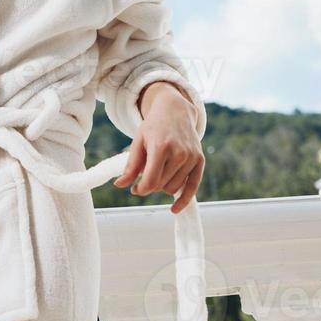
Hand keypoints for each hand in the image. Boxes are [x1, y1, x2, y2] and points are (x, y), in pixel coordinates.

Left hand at [113, 81, 203, 213]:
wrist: (175, 110)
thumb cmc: (153, 127)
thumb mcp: (138, 142)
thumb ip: (130, 166)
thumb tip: (120, 185)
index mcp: (161, 148)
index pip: (151, 181)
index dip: (140, 189)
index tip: (134, 188)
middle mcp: (179, 153)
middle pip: (161, 186)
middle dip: (150, 185)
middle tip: (143, 177)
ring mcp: (191, 157)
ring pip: (173, 188)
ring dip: (163, 186)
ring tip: (158, 171)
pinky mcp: (200, 160)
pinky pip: (192, 187)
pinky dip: (183, 200)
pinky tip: (174, 209)